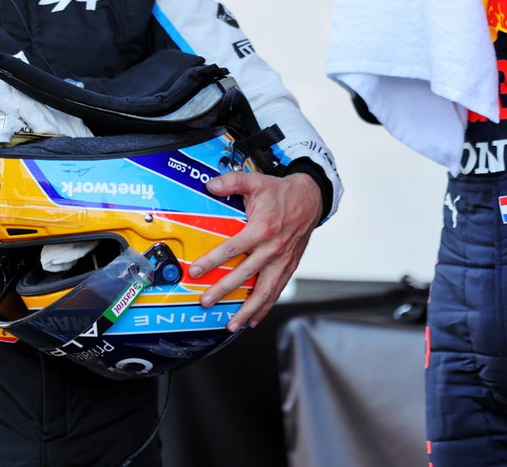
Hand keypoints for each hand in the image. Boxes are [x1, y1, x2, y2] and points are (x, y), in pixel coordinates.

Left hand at [188, 170, 320, 331]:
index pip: (231, 249)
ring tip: (232, 325)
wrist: (311, 199)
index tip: (195, 272)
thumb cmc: (281, 192)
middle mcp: (273, 249)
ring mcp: (282, 261)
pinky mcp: (289, 267)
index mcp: (262, 229)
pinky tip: (254, 320)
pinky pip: (276, 291)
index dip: (212, 261)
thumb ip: (231, 181)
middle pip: (245, 276)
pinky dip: (265, 308)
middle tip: (206, 302)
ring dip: (247, 310)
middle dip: (223, 291)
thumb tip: (210, 185)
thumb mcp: (255, 181)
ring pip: (264, 292)